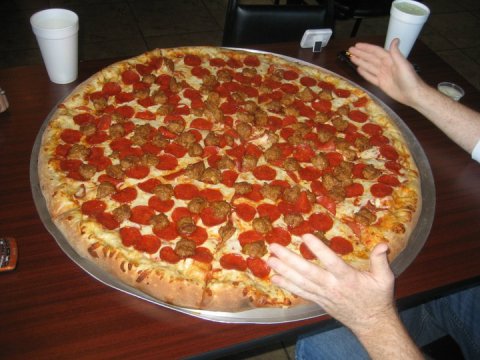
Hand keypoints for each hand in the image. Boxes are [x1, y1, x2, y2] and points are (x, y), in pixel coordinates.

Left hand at [267, 234, 396, 334]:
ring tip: (269, 260)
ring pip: (300, 282)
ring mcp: (323, 294)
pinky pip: (300, 292)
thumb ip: (381, 260)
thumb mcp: (385, 278)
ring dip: (283, 270)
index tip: (305, 236)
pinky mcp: (319, 301)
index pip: (331, 261)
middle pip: (307, 272)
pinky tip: (275, 278)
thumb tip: (383, 244)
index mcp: (347, 278)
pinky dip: (287, 285)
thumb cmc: (378, 298)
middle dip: (289, 259)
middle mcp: (332, 286)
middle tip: (274, 247)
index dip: (318, 249)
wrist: (372, 323)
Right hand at [348, 39, 425, 107]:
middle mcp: (385, 66)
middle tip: (350, 50)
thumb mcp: (403, 64)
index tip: (357, 45)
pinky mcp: (381, 84)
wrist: (412, 94)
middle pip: (370, 58)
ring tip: (352, 58)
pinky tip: (358, 69)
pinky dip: (364, 73)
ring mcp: (382, 75)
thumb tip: (395, 39)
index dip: (366, 48)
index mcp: (390, 60)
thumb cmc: (409, 79)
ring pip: (369, 67)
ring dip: (360, 62)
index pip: (375, 52)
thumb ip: (396, 53)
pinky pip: (370, 77)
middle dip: (360, 54)